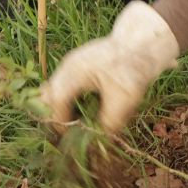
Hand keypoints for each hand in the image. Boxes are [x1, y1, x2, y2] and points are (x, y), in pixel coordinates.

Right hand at [40, 1, 178, 134]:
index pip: (56, 101)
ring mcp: (69, 66)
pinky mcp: (75, 69)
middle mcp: (67, 67)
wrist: (141, 45)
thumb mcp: (125, 99)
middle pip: (46, 96)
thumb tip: (98, 142)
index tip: (71, 138)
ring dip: (60, 110)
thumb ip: (109, 122)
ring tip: (76, 125)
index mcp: (75, 72)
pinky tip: (81, 113)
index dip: (61, 123)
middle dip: (55, 117)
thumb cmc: (134, 70)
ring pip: (51, 92)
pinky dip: (67, 103)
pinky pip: (61, 88)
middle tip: (70, 133)